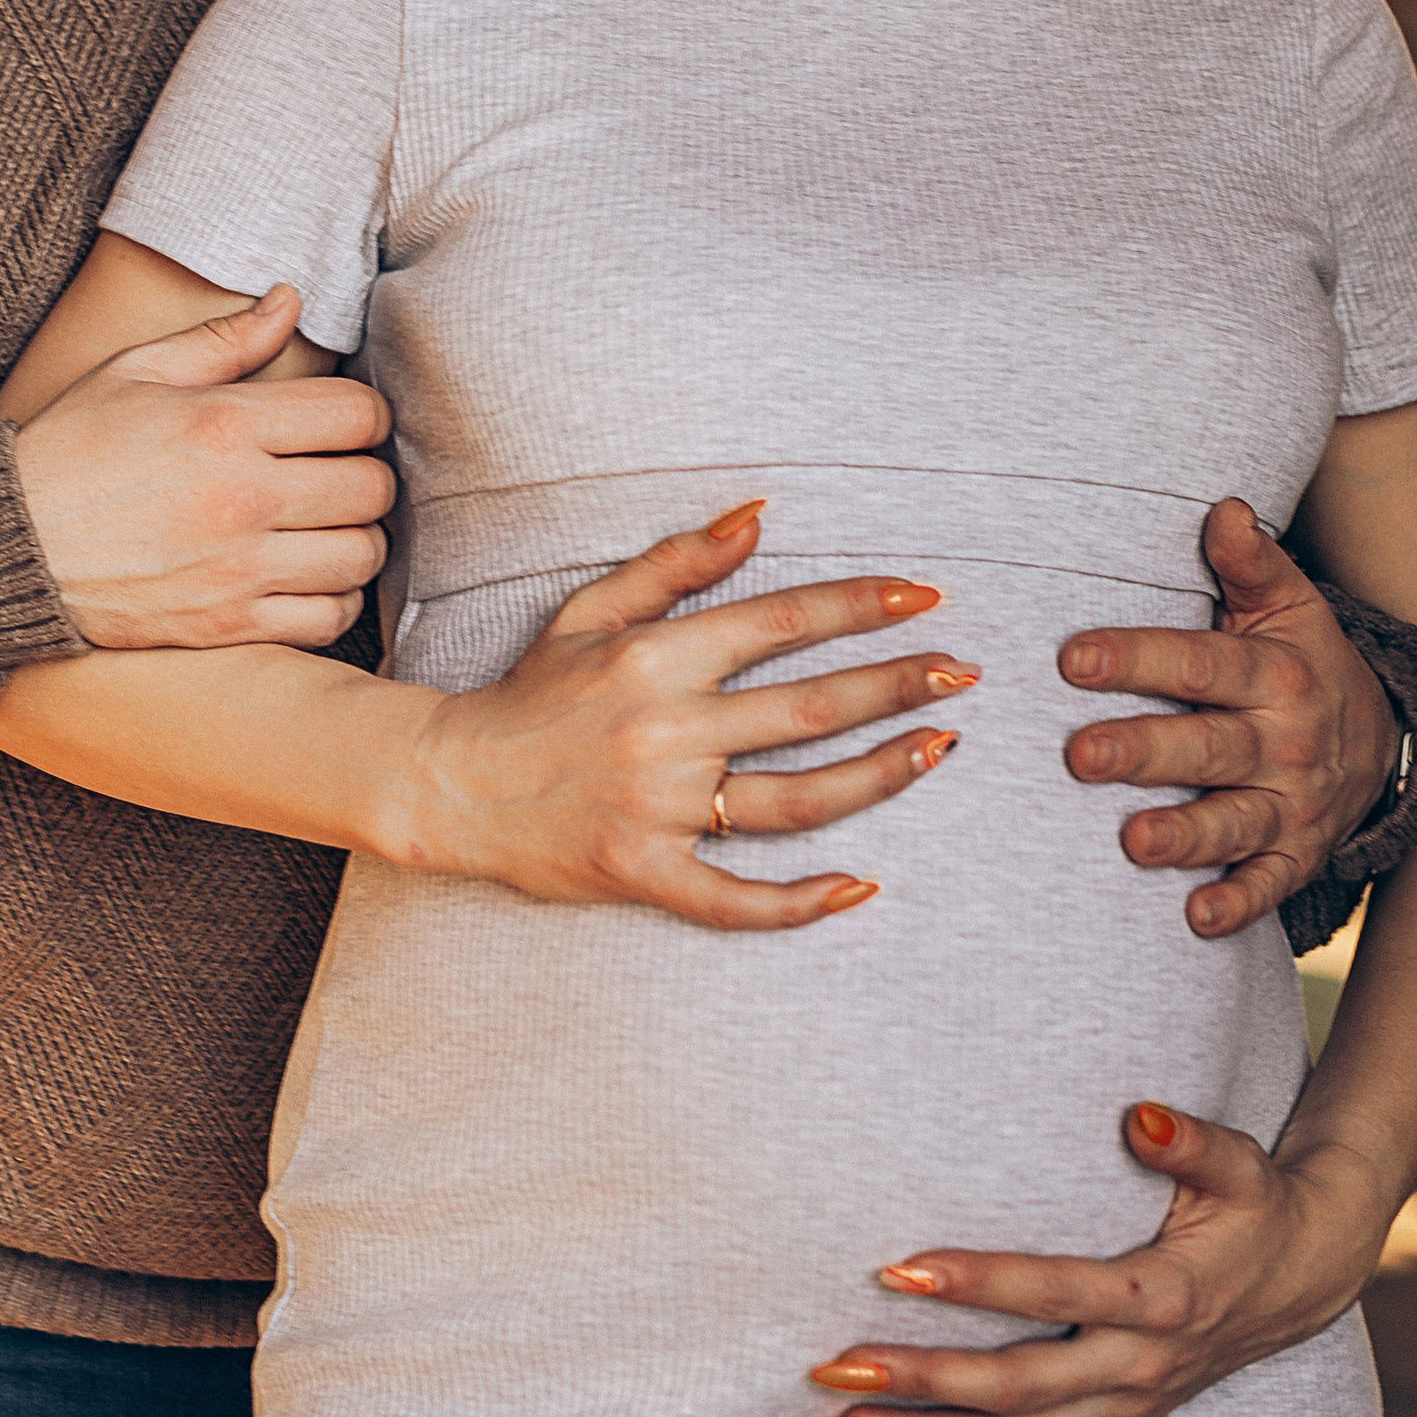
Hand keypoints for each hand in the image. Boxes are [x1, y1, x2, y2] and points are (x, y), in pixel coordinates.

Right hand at [13, 287, 395, 650]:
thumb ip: (223, 340)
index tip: (341, 422)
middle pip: (372, 488)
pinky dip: (331, 600)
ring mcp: (238, 568)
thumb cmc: (69, 451)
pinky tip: (306, 577)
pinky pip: (327, 620)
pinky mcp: (227, 625)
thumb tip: (290, 301)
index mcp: (225, 424)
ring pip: (360, 556)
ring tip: (323, 525)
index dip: (364, 413)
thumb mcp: (136, 373)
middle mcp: (243, 497)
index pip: (358, 414)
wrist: (5, 548)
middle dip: (365, 474)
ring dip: (354, 538)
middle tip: (336, 472)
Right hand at [397, 516, 977, 928]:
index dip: (860, 605)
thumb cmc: (529, 694)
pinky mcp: (646, 874)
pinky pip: (735, 898)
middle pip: (809, 707)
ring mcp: (661, 809)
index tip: (925, 594)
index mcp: (657, 659)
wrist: (451, 784)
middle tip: (965, 672)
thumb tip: (758, 514)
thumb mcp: (591, 611)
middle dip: (897, 684)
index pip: (781, 622)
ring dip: (879, 774)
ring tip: (940, 748)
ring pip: (796, 799)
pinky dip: (799, 902)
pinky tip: (861, 887)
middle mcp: (668, 730)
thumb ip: (677, 564)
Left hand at [806, 1105, 1393, 1416]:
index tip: (896, 1267)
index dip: (976, 1282)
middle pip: (1015, 1384)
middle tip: (833, 1365)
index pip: (1053, 1292)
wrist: (1302, 1279)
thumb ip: (1188, 1141)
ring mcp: (1126, 1406)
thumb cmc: (1252, 1205)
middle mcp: (1138, 1365)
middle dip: (919, 1379)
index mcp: (1160, 1297)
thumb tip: (1139, 1115)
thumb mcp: (1237, 1165)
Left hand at [1059, 499, 1401, 937]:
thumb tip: (1222, 509)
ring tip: (1133, 840)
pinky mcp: (1297, 856)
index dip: (1137, 658)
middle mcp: (1285, 742)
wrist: (1383, 741)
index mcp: (1275, 673)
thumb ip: (1250, 562)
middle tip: (1080, 755)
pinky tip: (1198, 918)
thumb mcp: (1291, 605)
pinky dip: (1239, 904)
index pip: (1198, 664)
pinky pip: (1269, 885)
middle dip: (1144, 751)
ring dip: (1185, 835)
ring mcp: (1292, 804)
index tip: (1073, 658)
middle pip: (1207, 747)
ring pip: (1233, 822)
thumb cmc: (1302, 661)